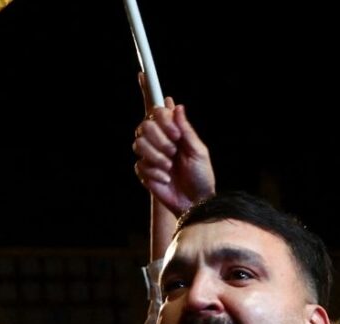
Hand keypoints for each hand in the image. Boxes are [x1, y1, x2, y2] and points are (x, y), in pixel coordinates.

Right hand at [133, 87, 214, 214]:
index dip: (163, 120)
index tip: (176, 135)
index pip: (157, 113)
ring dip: (156, 156)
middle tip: (173, 152)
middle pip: (144, 126)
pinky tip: (166, 179)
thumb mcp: (198, 150)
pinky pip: (140, 165)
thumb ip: (186, 129)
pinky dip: (155, 172)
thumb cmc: (201, 175)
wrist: (195, 201)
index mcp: (174, 132)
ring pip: (138, 144)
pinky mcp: (144, 172)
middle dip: (159, 140)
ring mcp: (150, 156)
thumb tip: (177, 106)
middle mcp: (159, 141)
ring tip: (169, 167)